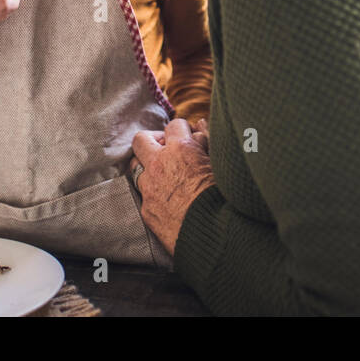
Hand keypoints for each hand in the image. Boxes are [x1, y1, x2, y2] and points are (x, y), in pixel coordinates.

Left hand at [130, 118, 214, 254]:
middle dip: (153, 140)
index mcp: (180, 150)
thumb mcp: (220, 163)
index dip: (183, 130)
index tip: (188, 138)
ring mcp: (149, 188)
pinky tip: (167, 199)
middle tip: (166, 149)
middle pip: (141, 139)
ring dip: (148, 166)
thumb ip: (208, 141)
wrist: (213, 235)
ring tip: (164, 173)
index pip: (174, 125)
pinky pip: (143, 194)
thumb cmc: (223, 197)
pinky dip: (153, 192)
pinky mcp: (146, 210)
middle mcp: (159, 165)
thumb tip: (201, 126)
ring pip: (136, 166)